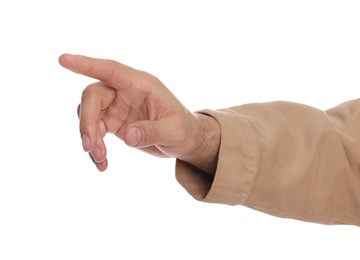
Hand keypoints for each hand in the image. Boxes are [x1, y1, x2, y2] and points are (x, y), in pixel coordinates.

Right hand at [59, 54, 219, 172]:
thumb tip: (129, 135)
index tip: (64, 60)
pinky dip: (95, 148)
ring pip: (89, 115)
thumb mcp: (174, 131)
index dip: (87, 64)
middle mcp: (125, 92)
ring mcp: (117, 107)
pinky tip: (102, 164)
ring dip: (89, 138)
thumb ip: (153, 131)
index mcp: (140, 84)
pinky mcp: (113, 123)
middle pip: (93, 97)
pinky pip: (94, 132)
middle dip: (87, 121)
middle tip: (91, 147)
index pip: (110, 70)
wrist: (183, 142)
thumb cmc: (183, 130)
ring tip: (100, 158)